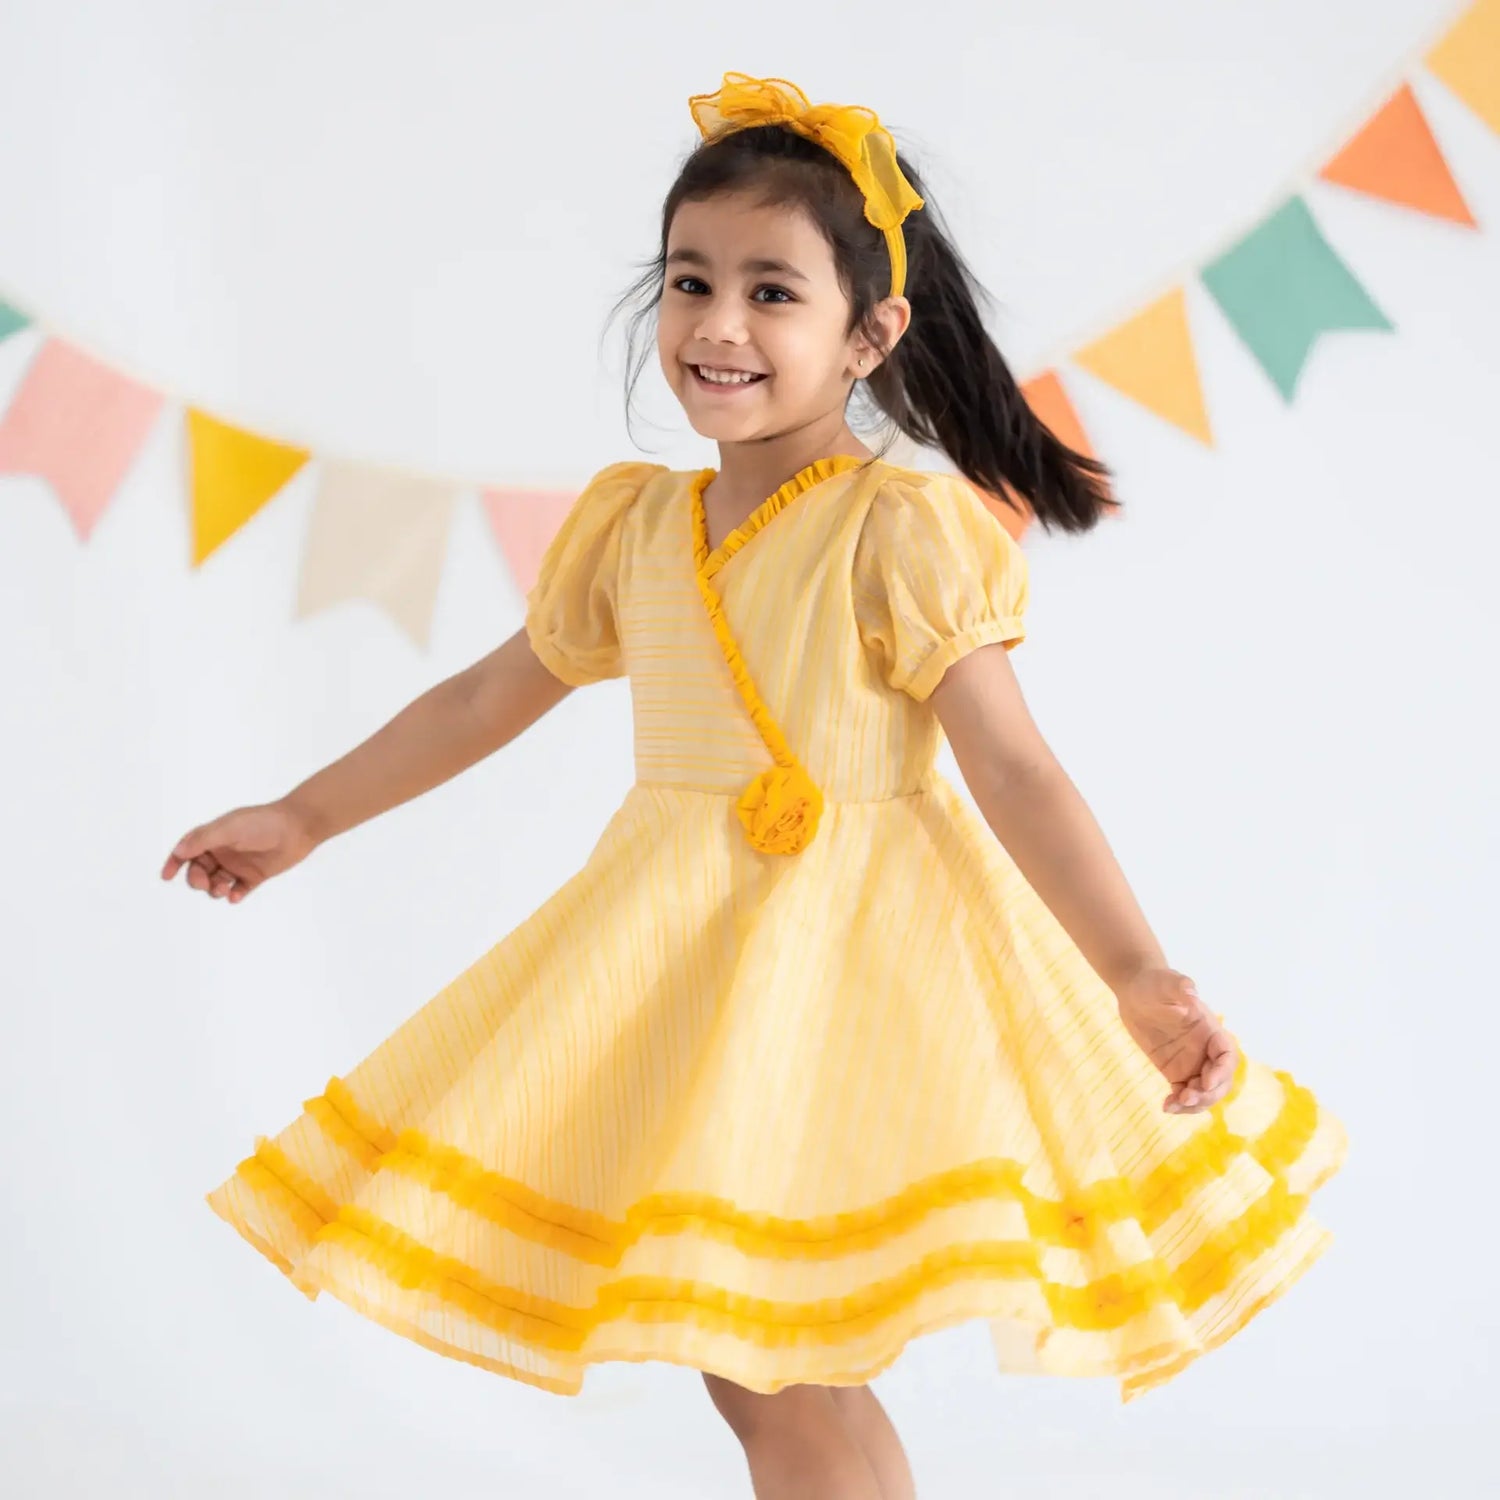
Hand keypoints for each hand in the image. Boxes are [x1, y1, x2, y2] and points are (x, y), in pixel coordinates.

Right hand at [160, 799, 318, 903]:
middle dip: (197, 880)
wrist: (297, 828)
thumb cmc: (263, 823)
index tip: (166, 876)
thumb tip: (178, 851)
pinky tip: (235, 896)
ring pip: (217, 883)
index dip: (174, 862)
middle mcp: (224, 851)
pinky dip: (233, 895)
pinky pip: (238, 890)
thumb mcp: (229, 828)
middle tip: (205, 883)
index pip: (187, 850)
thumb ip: (203, 839)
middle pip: (199, 871)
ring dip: (214, 889)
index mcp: (214, 836)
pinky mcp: (255, 876)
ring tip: (223, 889)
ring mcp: (239, 864)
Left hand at [1112, 966, 1238, 1115]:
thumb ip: (1180, 986)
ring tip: (1174, 1105)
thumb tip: (1191, 992)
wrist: (1136, 992)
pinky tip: (1166, 1107)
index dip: (1221, 1072)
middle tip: (1186, 1097)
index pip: (1227, 1056)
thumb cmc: (1155, 983)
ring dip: (1195, 1104)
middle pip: (1220, 1080)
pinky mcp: (1176, 1071)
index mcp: (1210, 1030)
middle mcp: (1205, 1049)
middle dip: (1208, 1094)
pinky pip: (1184, 1094)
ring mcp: (1192, 1062)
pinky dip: (1179, 1104)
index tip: (1204, 1082)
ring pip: (1204, 1092)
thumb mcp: (1166, 982)